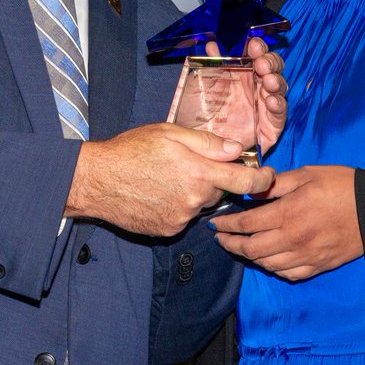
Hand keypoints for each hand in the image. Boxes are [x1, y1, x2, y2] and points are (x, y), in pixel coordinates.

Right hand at [66, 122, 276, 236]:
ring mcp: (181, 218)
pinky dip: (177, 206)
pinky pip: (183, 217)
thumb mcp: (170, 133)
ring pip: (201, 204)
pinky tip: (157, 193)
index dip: (262, 180)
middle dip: (213, 178)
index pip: (245, 181)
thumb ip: (208, 142)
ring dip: (193, 192)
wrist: (96, 181)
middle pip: (220, 190)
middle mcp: (194, 199)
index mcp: (199, 172)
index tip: (268, 177)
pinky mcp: (167, 230)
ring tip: (166, 178)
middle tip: (188, 165)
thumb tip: (238, 148)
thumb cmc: (131, 151)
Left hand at [204, 37, 286, 154]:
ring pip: (280, 88)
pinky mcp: (272, 126)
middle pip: (273, 68)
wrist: (207, 146)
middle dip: (270, 62)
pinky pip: (280, 114)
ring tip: (268, 80)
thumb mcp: (206, 87)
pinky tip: (271, 101)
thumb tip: (211, 45)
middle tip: (261, 63)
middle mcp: (259, 87)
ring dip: (276, 81)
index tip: (254, 45)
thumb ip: (212, 65)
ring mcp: (267, 105)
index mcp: (246, 74)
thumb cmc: (208, 114)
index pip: (259, 55)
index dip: (259, 48)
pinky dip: (278, 105)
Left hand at [212, 165, 361, 280]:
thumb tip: (254, 189)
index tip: (216, 224)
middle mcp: (293, 240)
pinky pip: (289, 274)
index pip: (247, 224)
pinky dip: (274, 268)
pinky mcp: (318, 265)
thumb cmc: (343, 186)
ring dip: (250, 257)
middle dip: (231, 245)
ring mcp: (306, 256)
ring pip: (268, 264)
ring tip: (243, 248)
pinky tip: (271, 260)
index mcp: (288, 214)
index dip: (227, 225)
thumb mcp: (308, 174)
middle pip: (252, 250)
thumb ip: (278, 183)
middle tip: (222, 239)